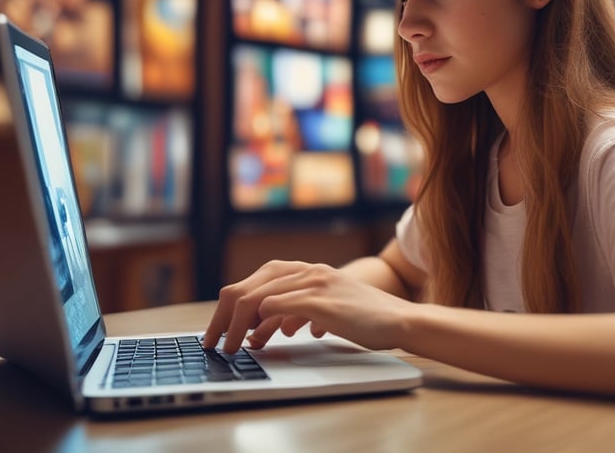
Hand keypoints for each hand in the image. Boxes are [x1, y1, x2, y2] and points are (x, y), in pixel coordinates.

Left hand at [202, 260, 410, 354]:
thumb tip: (268, 327)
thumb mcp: (323, 310)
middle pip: (251, 285)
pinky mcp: (324, 301)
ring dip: (241, 324)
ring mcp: (316, 284)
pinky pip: (285, 304)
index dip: (233, 305)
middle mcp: (308, 271)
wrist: (396, 319)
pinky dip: (266, 318)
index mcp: (307, 271)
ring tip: (235, 345)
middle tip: (218, 341)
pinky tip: (260, 334)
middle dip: (227, 315)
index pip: (257, 279)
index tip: (221, 329)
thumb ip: (296, 312)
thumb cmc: (362, 318)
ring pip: (262, 295)